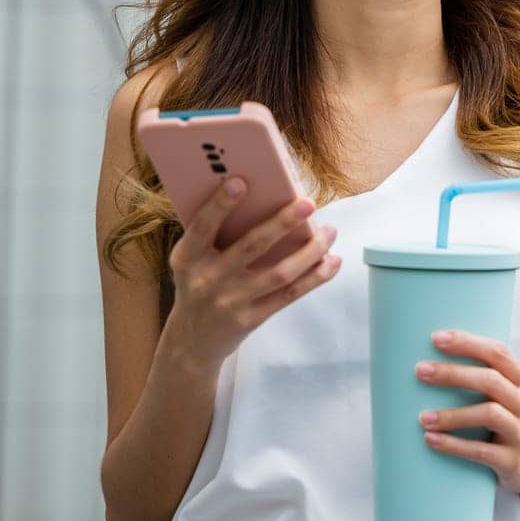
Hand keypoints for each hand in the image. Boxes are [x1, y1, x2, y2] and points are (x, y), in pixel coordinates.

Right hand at [161, 177, 339, 371]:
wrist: (191, 339)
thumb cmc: (199, 284)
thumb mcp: (193, 261)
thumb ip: (217, 236)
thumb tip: (265, 199)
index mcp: (187, 258)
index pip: (202, 228)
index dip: (220, 205)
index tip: (241, 181)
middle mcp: (208, 280)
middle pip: (252, 246)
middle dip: (282, 223)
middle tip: (308, 202)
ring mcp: (231, 301)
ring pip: (280, 272)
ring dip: (310, 250)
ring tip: (330, 231)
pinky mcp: (251, 318)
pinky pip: (290, 294)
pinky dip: (315, 277)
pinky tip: (332, 261)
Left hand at [415, 330, 519, 494]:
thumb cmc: (508, 421)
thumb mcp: (507, 395)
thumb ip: (483, 377)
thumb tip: (431, 359)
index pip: (498, 353)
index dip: (467, 343)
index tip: (436, 338)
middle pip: (491, 381)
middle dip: (453, 374)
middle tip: (421, 371)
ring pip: (489, 414)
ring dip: (452, 414)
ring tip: (423, 417)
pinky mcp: (512, 460)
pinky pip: (481, 451)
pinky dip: (453, 444)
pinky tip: (430, 439)